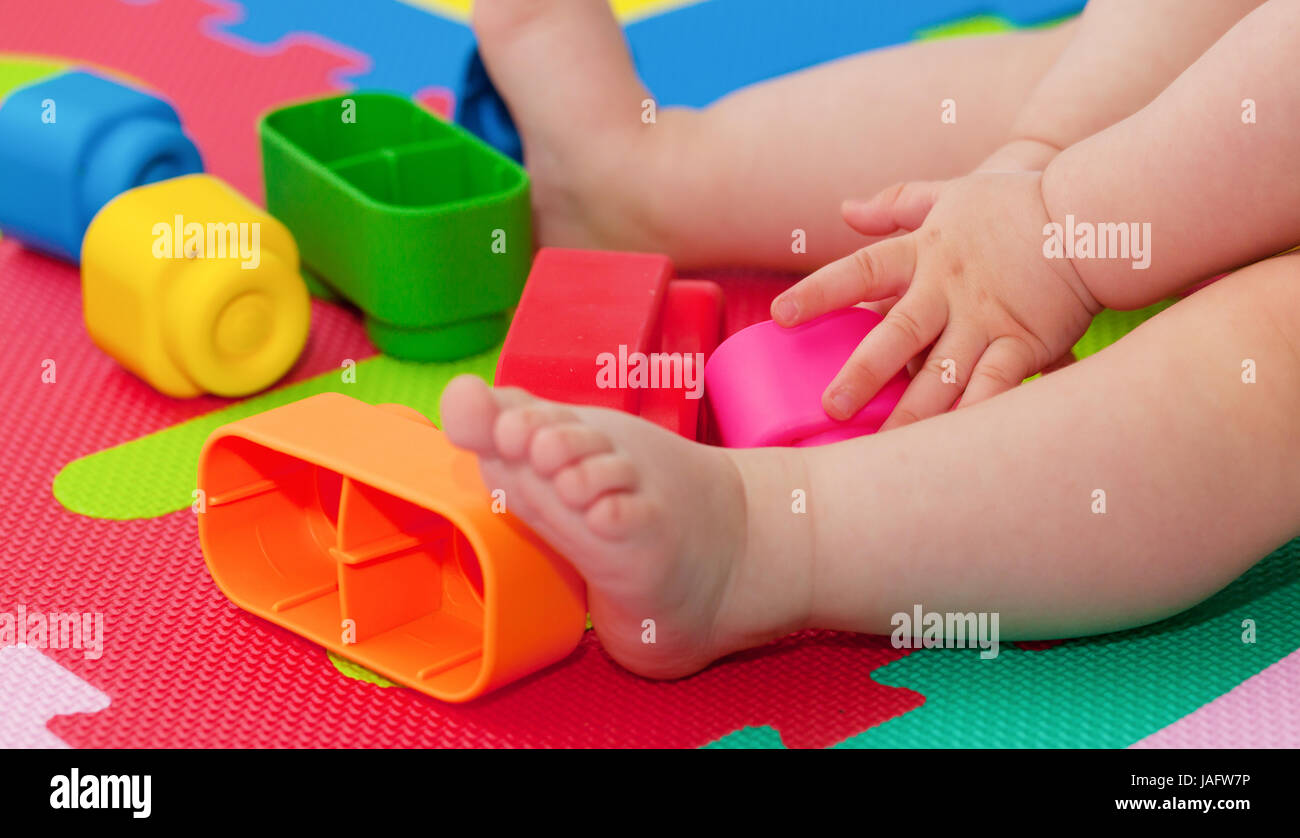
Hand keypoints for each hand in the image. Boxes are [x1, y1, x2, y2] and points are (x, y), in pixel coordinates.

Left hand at [771, 171, 1098, 428]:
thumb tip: (844, 211)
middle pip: (897, 334)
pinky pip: (996, 384)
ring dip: (913, 413)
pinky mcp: (1024, 342)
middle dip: (863, 373)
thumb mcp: (950, 193)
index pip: (861, 271)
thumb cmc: (1016, 202)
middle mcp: (948, 288)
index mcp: (923, 251)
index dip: (820, 292)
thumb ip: (896, 205)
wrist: (1093, 212)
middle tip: (832, 409)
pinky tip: (955, 448)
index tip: (780, 316)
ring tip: (883, 451)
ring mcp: (986, 318)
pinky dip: (976, 414)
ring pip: (943, 373)